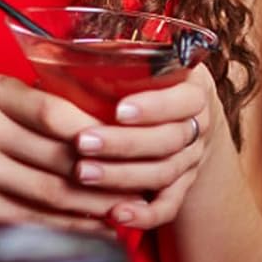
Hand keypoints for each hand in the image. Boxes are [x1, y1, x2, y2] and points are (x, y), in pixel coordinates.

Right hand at [0, 74, 126, 233]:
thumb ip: (39, 105)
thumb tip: (109, 119)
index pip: (56, 112)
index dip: (97, 132)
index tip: (131, 142)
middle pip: (58, 155)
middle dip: (106, 172)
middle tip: (142, 181)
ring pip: (48, 190)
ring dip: (92, 204)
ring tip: (126, 207)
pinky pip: (28, 216)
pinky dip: (64, 224)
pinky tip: (91, 226)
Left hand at [68, 66, 216, 231]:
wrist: (186, 121)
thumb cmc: (149, 86)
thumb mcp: (144, 65)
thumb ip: (117, 59)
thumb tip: (61, 45)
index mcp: (193, 86)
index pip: (184, 98)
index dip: (154, 106)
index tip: (118, 109)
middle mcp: (199, 123)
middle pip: (170, 139)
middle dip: (124, 143)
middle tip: (83, 144)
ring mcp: (193, 158)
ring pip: (165, 172)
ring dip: (122, 176)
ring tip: (82, 175)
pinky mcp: (182, 187)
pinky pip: (169, 206)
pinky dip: (144, 214)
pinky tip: (116, 216)